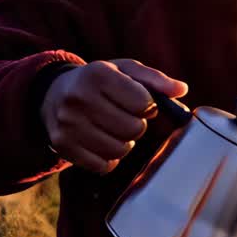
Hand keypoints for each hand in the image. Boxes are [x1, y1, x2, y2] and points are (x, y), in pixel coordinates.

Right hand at [39, 59, 187, 174]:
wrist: (54, 94)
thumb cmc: (101, 82)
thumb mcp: (126, 70)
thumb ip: (156, 80)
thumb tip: (182, 90)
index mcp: (99, 74)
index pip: (143, 103)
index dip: (147, 105)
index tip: (139, 101)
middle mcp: (79, 98)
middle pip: (133, 129)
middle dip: (137, 125)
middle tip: (126, 116)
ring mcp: (68, 124)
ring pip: (120, 150)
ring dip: (125, 143)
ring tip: (114, 129)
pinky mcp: (63, 146)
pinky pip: (104, 166)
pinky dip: (109, 158)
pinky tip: (102, 141)